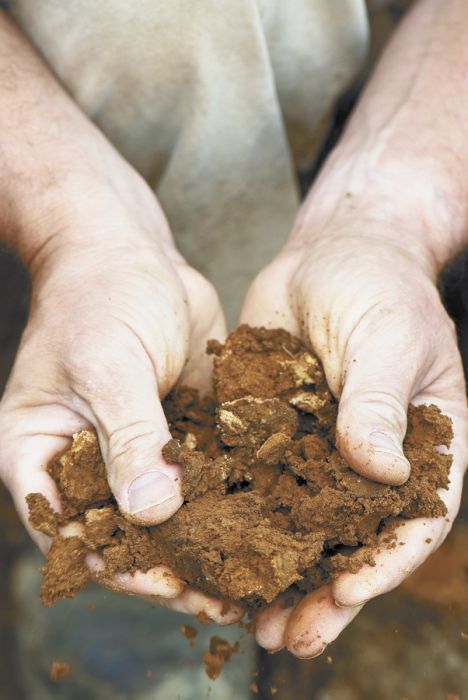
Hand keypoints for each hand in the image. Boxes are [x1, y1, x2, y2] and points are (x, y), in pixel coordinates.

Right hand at [0, 177, 241, 624]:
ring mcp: (133, 451)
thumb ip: (128, 438)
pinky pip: (199, 478)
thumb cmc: (98, 296)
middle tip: (228, 595)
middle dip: (172, 568)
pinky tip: (267, 521)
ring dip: (206, 544)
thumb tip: (151, 513)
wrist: (132, 253)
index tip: (169, 583)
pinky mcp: (174, 435)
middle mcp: (83, 464)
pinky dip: (226, 502)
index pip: (69, 533)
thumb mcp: (107, 364)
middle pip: (122, 537)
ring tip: (256, 575)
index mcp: (38, 455)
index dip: (116, 565)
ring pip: (167, 514)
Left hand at [241, 219, 467, 655]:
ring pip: (302, 525)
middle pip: (353, 540)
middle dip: (323, 591)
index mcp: (422, 444)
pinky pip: (258, 483)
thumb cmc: (379, 285)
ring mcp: (321, 448)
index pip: (414, 519)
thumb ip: (380, 401)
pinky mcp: (277, 432)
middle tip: (287, 636)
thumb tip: (380, 469)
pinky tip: (215, 551)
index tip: (346, 593)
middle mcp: (372, 458)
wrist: (331, 250)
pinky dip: (241, 521)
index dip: (383, 563)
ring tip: (249, 618)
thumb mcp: (389, 336)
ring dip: (278, 572)